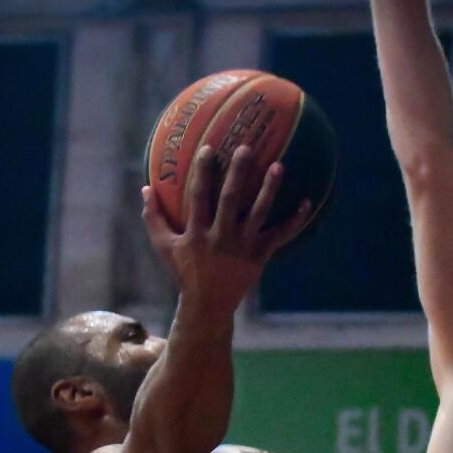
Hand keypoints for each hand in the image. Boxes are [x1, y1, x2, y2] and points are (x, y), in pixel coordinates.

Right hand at [141, 144, 311, 313]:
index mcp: (197, 233)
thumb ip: (153, 217)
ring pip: (259, 214)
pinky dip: (294, 221)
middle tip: (247, 147)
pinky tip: (307, 202)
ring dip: (269, 189)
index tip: (210, 149)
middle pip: (231, 200)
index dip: (204, 172)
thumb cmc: (184, 272)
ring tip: (279, 166)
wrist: (207, 305)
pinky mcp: (259, 257)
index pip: (199, 196)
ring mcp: (242, 247)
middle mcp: (221, 237)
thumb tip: (145, 187)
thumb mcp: (163, 247)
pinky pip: (280, 236)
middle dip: (239, 173)